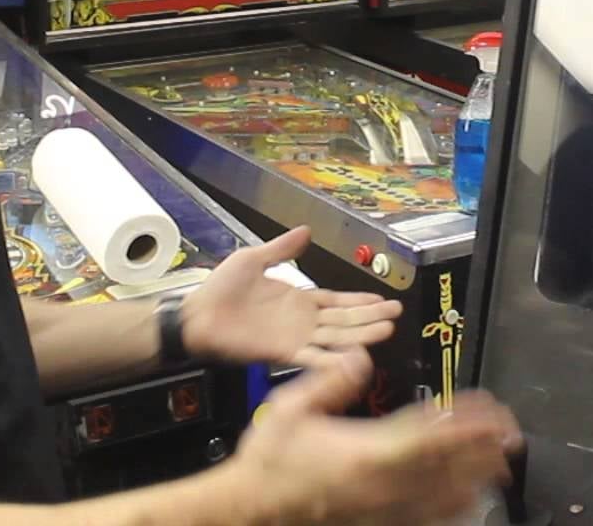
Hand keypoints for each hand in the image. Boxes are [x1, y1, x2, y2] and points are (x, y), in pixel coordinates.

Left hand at [182, 227, 402, 367]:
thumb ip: (282, 248)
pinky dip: (332, 360)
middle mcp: (301, 321)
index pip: (337, 301)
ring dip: (360, 336)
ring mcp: (294, 338)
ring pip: (336, 338)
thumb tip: (305, 230)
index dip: (360, 301)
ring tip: (385, 331)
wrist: (196, 316)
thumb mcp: (254, 258)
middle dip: (371, 317)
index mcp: (297, 299)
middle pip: (345, 320)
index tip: (383, 299)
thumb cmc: (219, 290)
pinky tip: (352, 360)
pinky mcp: (281, 353)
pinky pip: (312, 358)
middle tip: (396, 315)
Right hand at [226, 351, 520, 525]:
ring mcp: (383, 511)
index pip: (430, 434)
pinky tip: (468, 501)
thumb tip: (359, 359)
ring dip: (476, 478)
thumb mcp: (291, 408)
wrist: (251, 509)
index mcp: (367, 452)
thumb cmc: (269, 462)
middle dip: (483, 449)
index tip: (490, 410)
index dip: (465, 422)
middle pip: (448, 467)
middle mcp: (383, 485)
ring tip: (501, 463)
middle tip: (509, 433)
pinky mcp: (379, 524)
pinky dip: (452, 509)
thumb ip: (330, 380)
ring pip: (443, 497)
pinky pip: (425, 519)